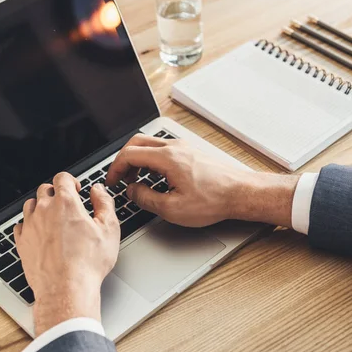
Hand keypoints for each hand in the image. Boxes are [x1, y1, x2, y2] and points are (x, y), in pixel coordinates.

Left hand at [15, 173, 119, 335]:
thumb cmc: (88, 263)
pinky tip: (39, 232)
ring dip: (41, 206)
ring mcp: (30, 226)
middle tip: (66, 204)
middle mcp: (44, 210)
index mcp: (66, 203)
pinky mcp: (22, 243)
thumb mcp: (109, 229)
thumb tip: (98, 190)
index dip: (70, 180)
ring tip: (53, 218)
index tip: (76, 189)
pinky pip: (20, 225)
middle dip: (56, 193)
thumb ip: (104, 203)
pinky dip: (29, 224)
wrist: (65, 290)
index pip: (62, 178)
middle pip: (44, 189)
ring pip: (30, 205)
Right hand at [106, 135, 298, 227]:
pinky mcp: (189, 153)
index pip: (129, 154)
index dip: (115, 169)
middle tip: (119, 179)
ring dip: (137, 160)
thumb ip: (146, 198)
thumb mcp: (173, 208)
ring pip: (149, 145)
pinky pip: (162, 150)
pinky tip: (154, 178)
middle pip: (137, 143)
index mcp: (167, 158)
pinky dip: (150, 160)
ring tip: (135, 180)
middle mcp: (174, 147)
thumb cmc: (213, 200)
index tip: (112, 182)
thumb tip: (132, 191)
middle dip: (123, 160)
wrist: (240, 193)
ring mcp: (182, 148)